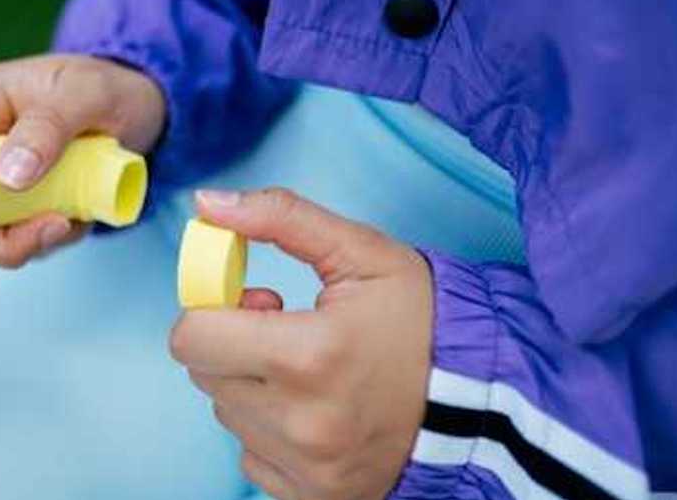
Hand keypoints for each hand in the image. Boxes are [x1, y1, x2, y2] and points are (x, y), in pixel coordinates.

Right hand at [0, 54, 165, 266]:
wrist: (145, 111)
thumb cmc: (106, 87)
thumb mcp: (86, 94)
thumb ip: (48, 128)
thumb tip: (6, 177)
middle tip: (44, 228)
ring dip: (19, 243)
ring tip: (72, 220)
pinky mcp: (15, 209)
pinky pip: (10, 242)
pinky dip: (44, 242)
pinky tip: (79, 217)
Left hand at [170, 188, 432, 499]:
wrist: (484, 400)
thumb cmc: (422, 321)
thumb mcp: (361, 253)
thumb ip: (280, 217)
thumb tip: (206, 204)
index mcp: (308, 357)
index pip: (192, 336)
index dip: (213, 308)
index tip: (257, 300)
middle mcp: (302, 423)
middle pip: (204, 373)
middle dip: (231, 343)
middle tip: (284, 328)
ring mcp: (308, 468)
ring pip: (227, 412)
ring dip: (251, 385)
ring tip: (308, 370)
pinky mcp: (314, 496)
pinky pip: (252, 454)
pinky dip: (270, 429)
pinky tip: (315, 409)